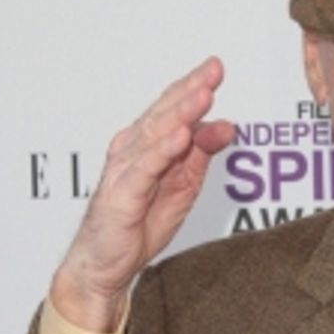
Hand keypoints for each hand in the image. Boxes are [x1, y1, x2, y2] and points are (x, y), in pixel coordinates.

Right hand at [51, 56, 235, 330]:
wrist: (105, 265)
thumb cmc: (138, 223)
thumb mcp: (182, 186)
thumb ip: (200, 155)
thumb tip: (227, 126)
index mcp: (146, 144)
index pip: (172, 108)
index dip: (193, 86)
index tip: (216, 67)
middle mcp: (132, 149)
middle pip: (164, 113)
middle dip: (190, 90)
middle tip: (213, 70)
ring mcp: (124, 170)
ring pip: (155, 134)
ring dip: (180, 113)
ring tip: (203, 95)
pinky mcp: (121, 195)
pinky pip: (144, 169)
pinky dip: (163, 151)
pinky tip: (180, 137)